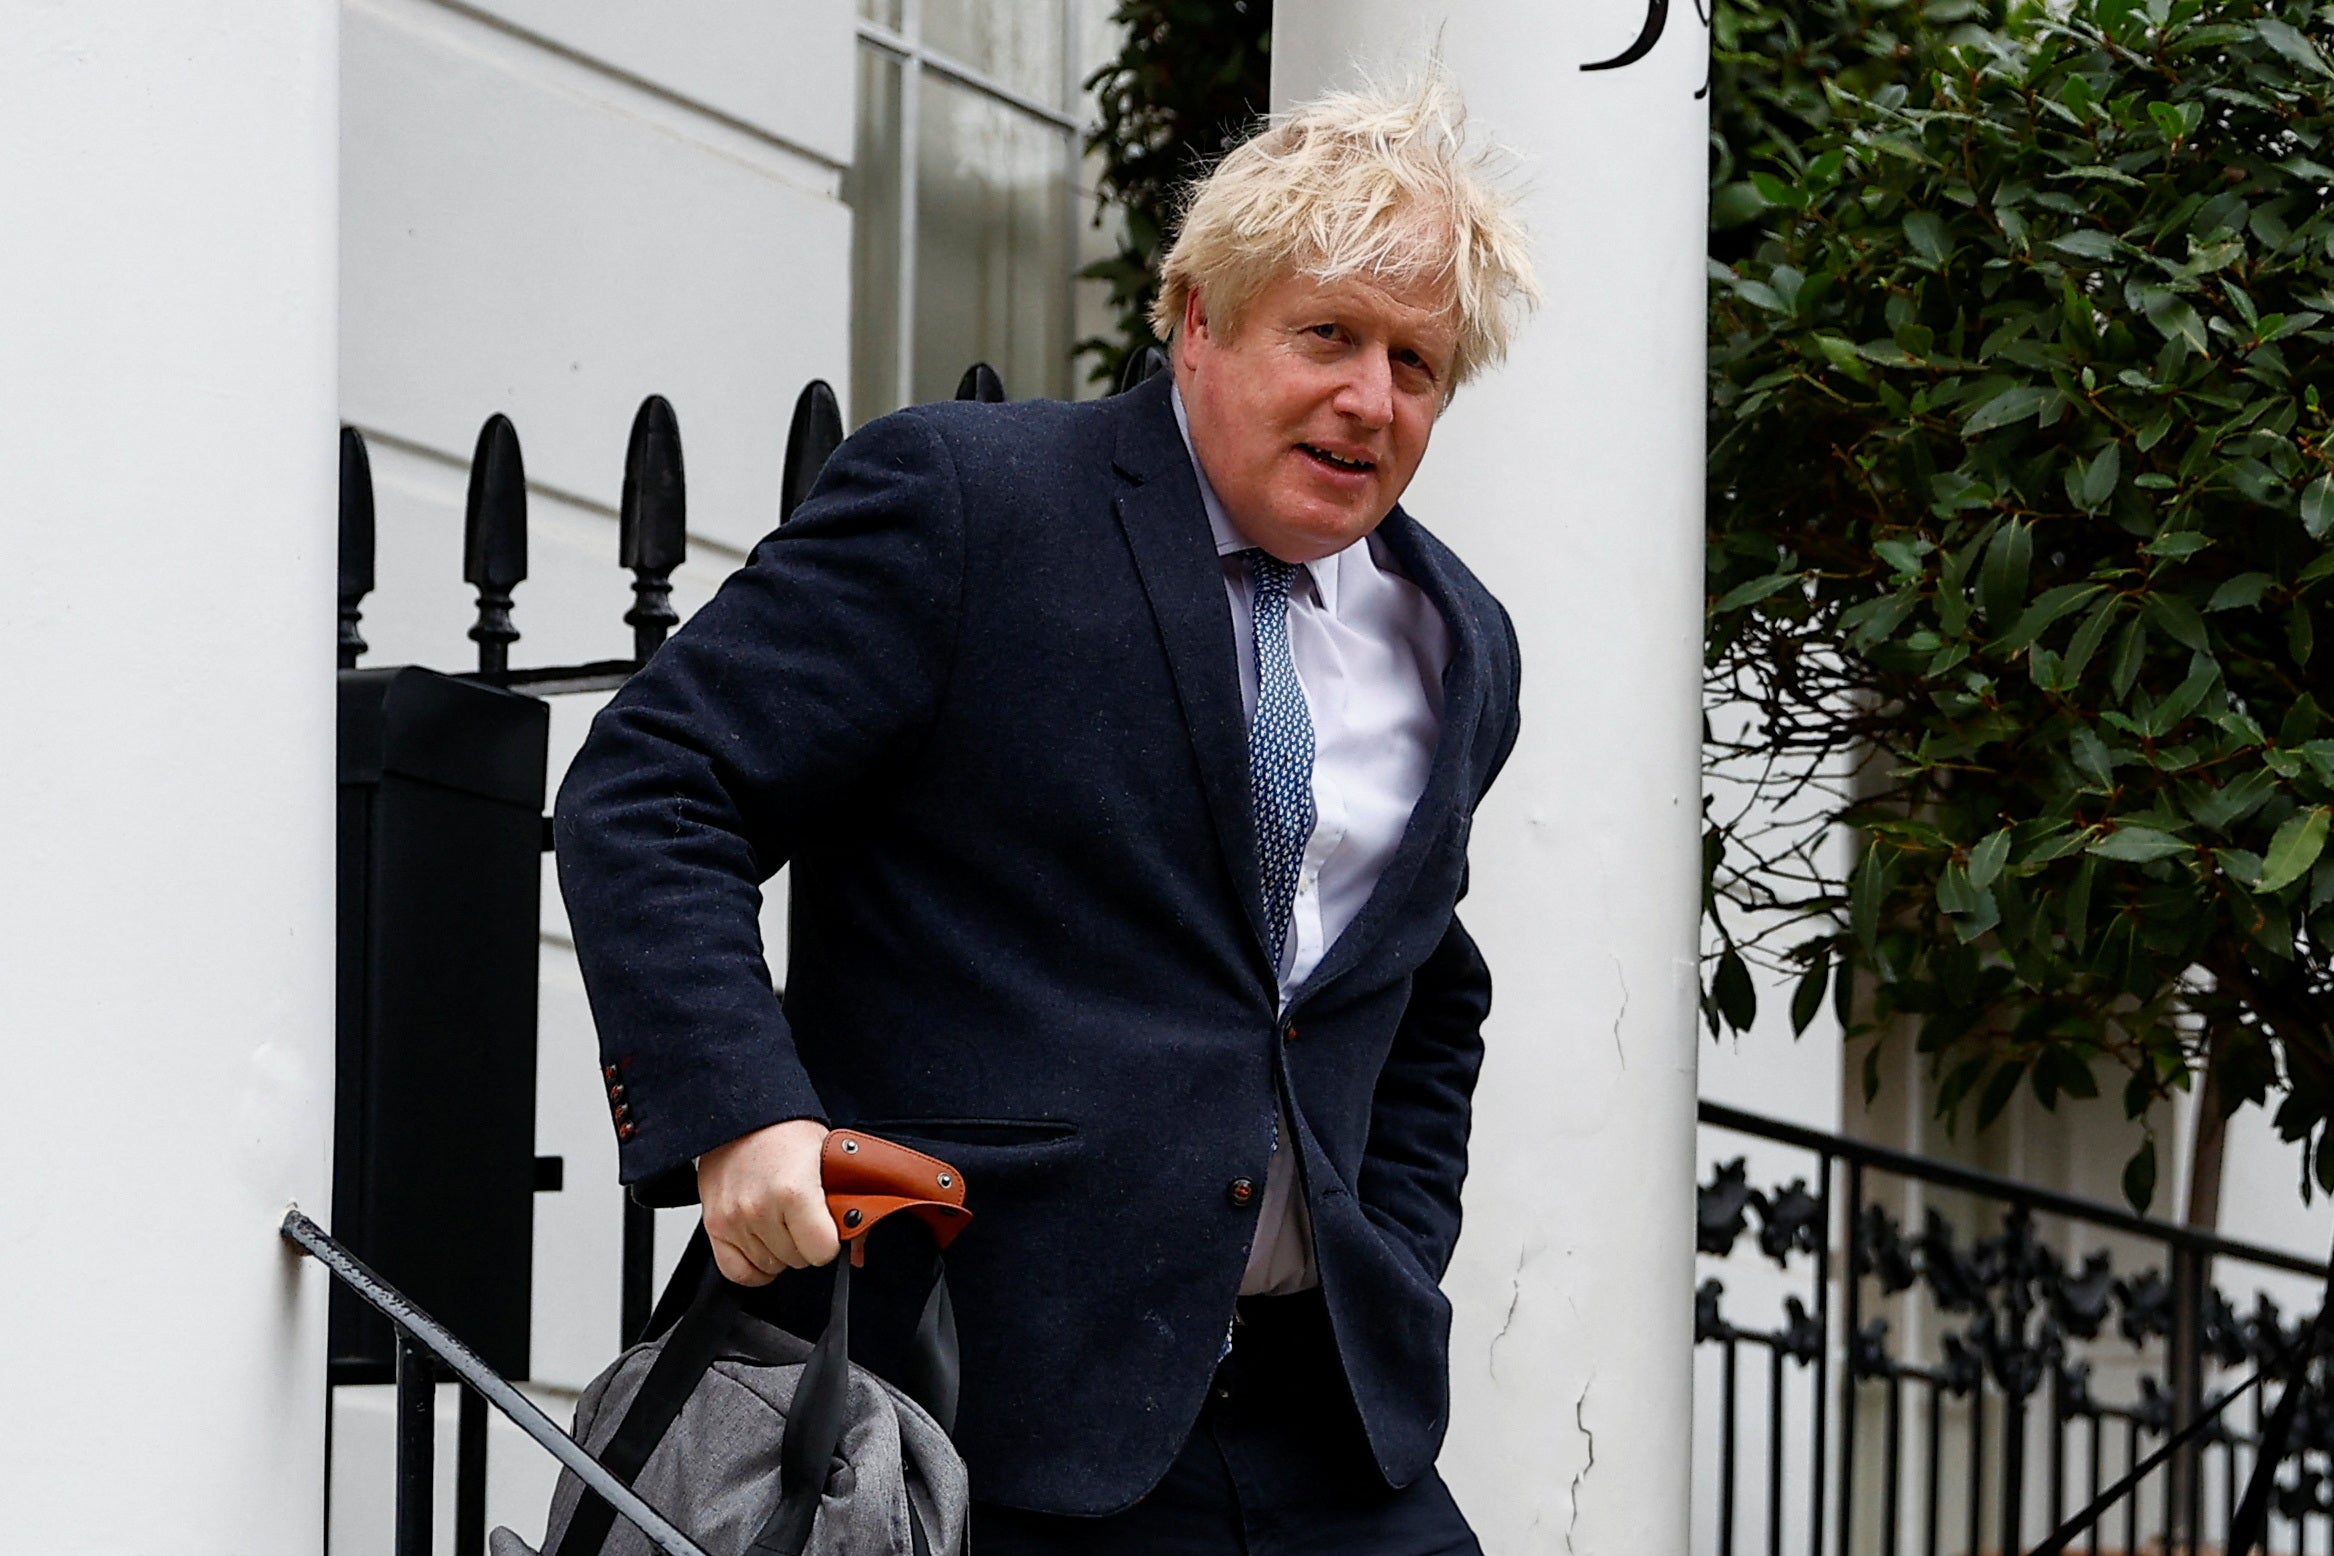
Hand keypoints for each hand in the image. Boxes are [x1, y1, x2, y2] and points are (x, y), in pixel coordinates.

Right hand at [697, 1118, 839, 1284]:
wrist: (743, 1115)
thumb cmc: (786, 1132)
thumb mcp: (827, 1159)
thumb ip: (846, 1203)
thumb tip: (859, 1244)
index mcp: (794, 1191)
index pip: (822, 1251)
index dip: (830, 1241)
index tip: (828, 1228)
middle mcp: (760, 1209)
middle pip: (797, 1260)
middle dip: (806, 1243)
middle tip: (804, 1217)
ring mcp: (734, 1220)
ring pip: (770, 1266)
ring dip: (780, 1251)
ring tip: (782, 1220)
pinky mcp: (714, 1225)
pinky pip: (737, 1271)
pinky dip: (753, 1267)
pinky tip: (763, 1246)